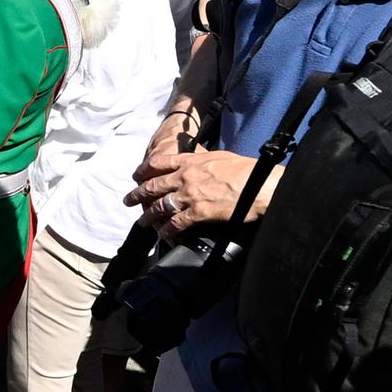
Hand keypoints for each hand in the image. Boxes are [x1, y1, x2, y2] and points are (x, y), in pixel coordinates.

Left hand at [133, 148, 262, 237]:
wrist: (262, 185)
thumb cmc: (247, 170)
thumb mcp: (220, 157)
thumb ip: (201, 161)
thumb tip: (196, 163)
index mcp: (190, 161)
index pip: (158, 163)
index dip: (144, 170)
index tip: (137, 176)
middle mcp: (185, 177)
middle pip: (153, 186)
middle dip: (137, 194)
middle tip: (128, 200)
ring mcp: (190, 195)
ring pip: (160, 206)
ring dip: (148, 215)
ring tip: (143, 222)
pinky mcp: (199, 213)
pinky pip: (176, 223)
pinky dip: (168, 230)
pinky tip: (164, 235)